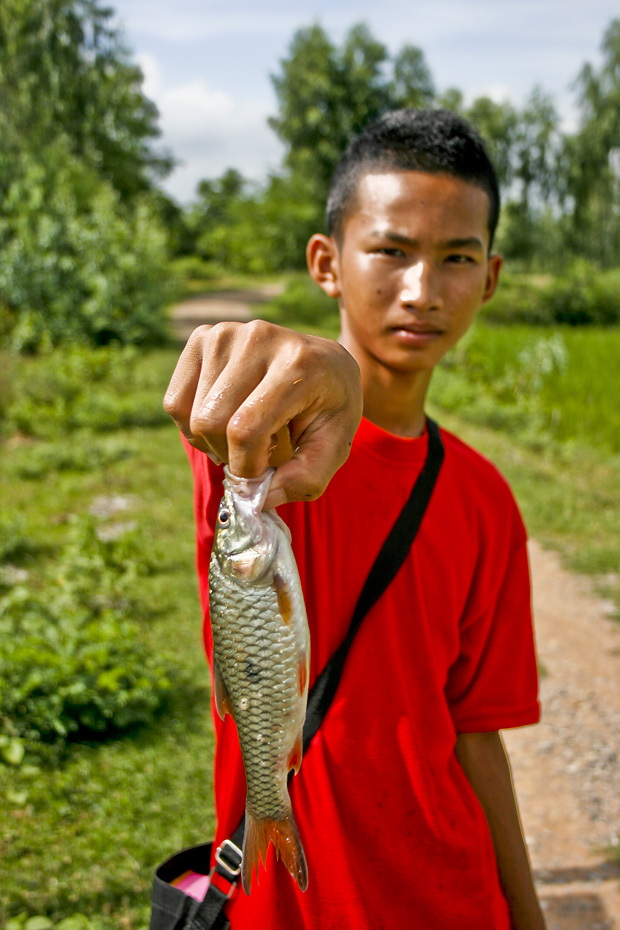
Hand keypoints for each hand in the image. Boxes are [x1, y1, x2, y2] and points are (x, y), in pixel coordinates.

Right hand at [163, 320, 362, 507]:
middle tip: (259, 453)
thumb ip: (306, 479)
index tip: (267, 471)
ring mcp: (226, 333)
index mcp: (298, 365)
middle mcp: (259, 338)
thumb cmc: (330, 409)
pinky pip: (175, 402)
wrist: (325, 364)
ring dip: (215, 442)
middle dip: (230, 455)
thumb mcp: (335, 447)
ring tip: (248, 432)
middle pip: (211, 422)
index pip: (245, 429)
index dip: (247, 466)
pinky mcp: (202, 337)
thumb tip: (259, 498)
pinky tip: (225, 419)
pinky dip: (193, 425)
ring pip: (191, 416)